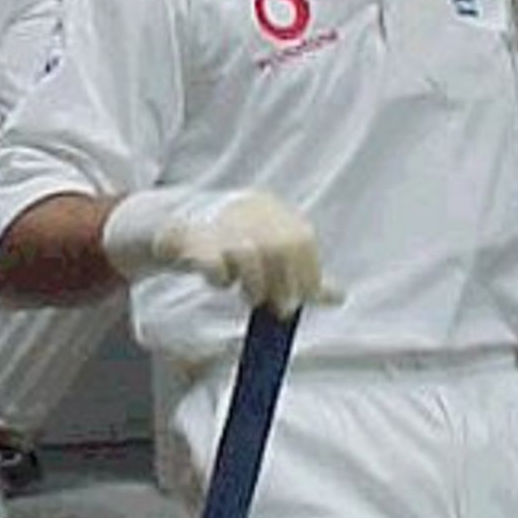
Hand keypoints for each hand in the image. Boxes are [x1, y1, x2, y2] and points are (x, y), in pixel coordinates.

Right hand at [103, 186, 339, 319]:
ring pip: (246, 253)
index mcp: (272, 210)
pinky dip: (218, 275)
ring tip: (249, 295)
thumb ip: (301, 274)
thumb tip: (338, 295)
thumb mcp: (272, 251)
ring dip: (253, 282)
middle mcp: (248, 210)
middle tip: (278, 307)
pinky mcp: (188, 237)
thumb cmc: (237, 239)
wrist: (180, 218)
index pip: (301, 239)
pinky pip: (208, 259)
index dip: (307, 272)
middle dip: (282, 283)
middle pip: (277, 247)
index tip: (302, 299)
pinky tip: (219, 281)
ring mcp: (218, 222)